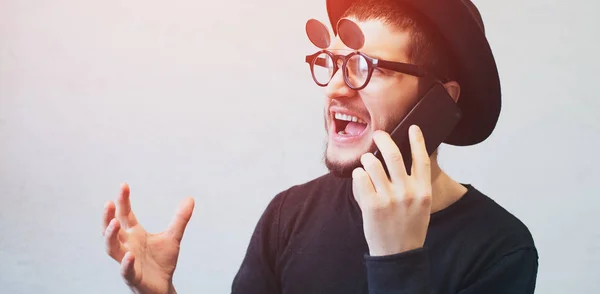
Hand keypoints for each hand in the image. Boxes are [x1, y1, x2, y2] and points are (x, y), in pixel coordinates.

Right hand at [102, 183, 193, 293]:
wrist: (163, 287)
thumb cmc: (162, 262)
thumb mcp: (173, 237)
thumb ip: (180, 219)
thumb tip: (190, 198)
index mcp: (134, 234)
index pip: (125, 215)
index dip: (123, 200)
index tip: (124, 185)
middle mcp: (127, 245)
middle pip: (112, 230)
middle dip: (108, 217)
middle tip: (108, 203)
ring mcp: (127, 261)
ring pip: (111, 248)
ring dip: (110, 236)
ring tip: (113, 224)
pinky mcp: (133, 276)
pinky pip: (126, 270)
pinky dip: (126, 263)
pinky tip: (129, 255)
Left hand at [352, 125, 432, 255]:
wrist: (398, 255)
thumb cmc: (408, 228)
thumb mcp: (421, 206)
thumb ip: (414, 184)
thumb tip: (403, 159)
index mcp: (423, 191)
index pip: (421, 159)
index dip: (417, 141)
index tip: (412, 127)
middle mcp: (407, 192)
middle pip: (394, 156)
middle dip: (384, 140)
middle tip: (378, 134)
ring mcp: (389, 198)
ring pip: (372, 164)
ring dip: (367, 160)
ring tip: (366, 163)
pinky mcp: (372, 205)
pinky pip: (360, 178)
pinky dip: (358, 175)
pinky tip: (360, 178)